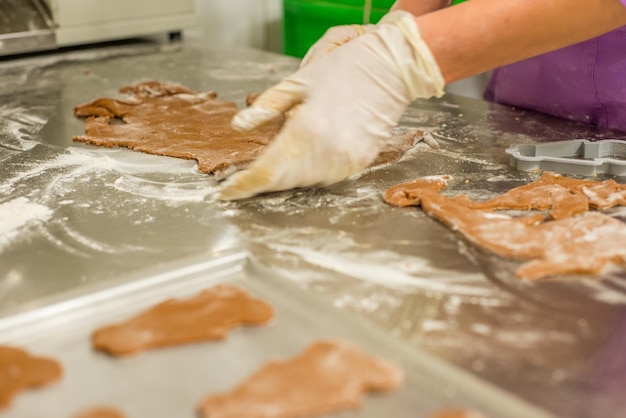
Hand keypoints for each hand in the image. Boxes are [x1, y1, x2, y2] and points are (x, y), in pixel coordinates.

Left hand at [218, 11, 444, 200]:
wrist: (390, 69)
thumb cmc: (343, 70)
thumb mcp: (297, 83)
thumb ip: (265, 108)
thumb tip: (240, 126)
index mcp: (304, 131)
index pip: (265, 172)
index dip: (243, 185)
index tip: (226, 191)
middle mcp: (325, 153)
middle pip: (282, 181)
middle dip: (262, 180)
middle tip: (246, 177)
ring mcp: (345, 161)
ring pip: (303, 182)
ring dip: (286, 175)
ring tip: (280, 157)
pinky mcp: (359, 163)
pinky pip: (326, 177)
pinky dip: (310, 171)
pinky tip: (308, 154)